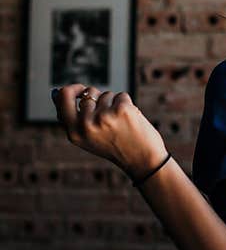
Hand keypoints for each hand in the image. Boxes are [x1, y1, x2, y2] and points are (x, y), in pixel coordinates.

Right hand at [52, 84, 167, 179]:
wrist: (142, 160)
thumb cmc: (114, 147)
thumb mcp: (86, 138)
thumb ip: (72, 118)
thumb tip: (58, 92)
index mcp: (73, 132)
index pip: (63, 98)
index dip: (71, 89)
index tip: (80, 89)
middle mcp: (86, 125)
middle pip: (88, 93)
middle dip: (99, 98)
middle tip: (108, 115)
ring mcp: (104, 116)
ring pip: (106, 95)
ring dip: (114, 104)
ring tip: (120, 123)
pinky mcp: (121, 110)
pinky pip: (121, 95)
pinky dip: (126, 104)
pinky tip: (130, 120)